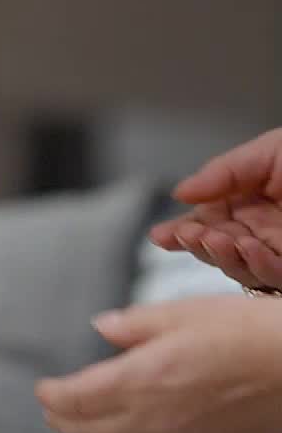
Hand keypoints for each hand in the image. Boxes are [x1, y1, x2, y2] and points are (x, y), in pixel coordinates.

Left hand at [37, 295, 281, 432]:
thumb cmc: (243, 333)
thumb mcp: (182, 313)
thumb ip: (134, 324)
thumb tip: (101, 328)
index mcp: (144, 378)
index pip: (80, 398)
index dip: (55, 395)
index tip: (43, 388)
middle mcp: (155, 419)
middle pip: (92, 431)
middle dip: (65, 420)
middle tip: (51, 407)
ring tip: (77, 423)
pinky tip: (124, 431)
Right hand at [152, 129, 281, 291]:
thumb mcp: (268, 153)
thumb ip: (224, 172)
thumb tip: (181, 191)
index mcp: (252, 205)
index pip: (209, 223)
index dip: (183, 232)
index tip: (162, 236)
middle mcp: (263, 233)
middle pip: (218, 251)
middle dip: (198, 246)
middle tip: (188, 235)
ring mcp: (281, 254)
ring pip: (241, 270)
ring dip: (223, 258)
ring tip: (215, 238)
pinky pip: (273, 279)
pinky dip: (257, 267)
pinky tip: (250, 249)